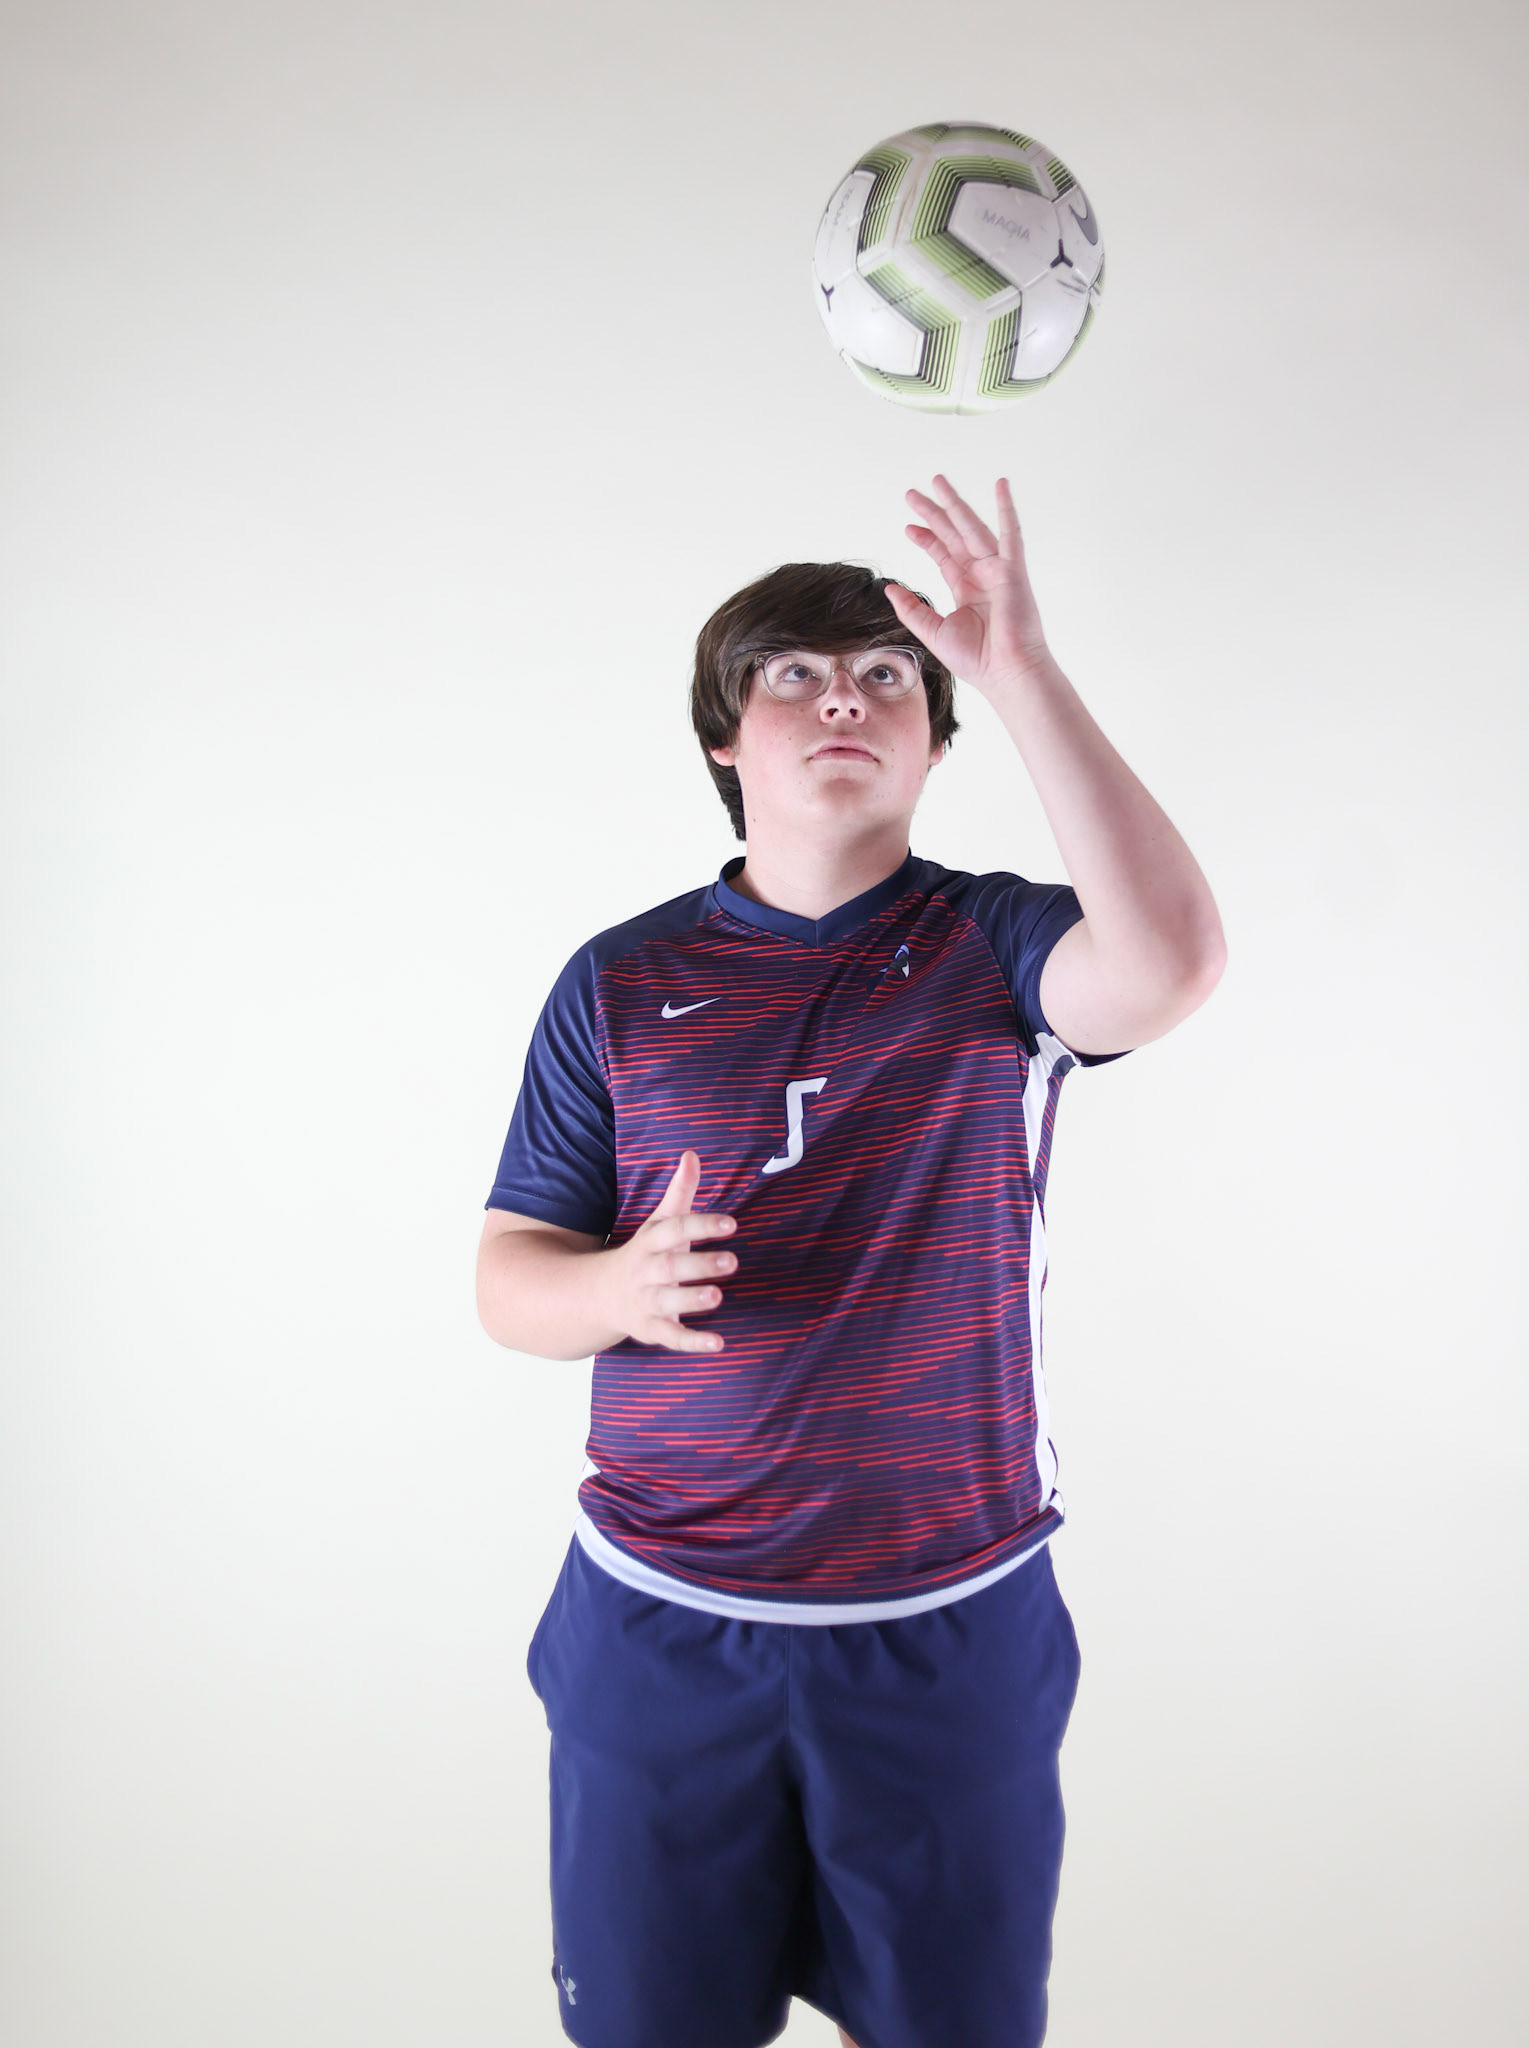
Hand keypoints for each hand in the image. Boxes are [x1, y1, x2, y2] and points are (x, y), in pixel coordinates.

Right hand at [594, 1150, 736, 1352]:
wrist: (598, 1296)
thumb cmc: (643, 1254)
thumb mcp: (657, 1224)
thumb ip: (679, 1193)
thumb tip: (692, 1154)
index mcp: (650, 1242)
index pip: (675, 1230)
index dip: (702, 1225)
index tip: (731, 1223)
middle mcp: (646, 1272)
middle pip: (670, 1267)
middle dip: (699, 1264)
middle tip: (732, 1261)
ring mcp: (647, 1302)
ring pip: (668, 1301)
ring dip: (692, 1299)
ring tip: (718, 1296)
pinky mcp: (651, 1330)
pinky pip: (671, 1337)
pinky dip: (693, 1342)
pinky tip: (718, 1343)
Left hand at [885, 474, 1051, 694]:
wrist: (1006, 673)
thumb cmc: (977, 660)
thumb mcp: (933, 632)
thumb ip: (912, 609)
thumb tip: (889, 589)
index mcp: (966, 589)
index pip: (943, 554)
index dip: (926, 538)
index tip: (907, 526)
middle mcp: (982, 575)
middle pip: (953, 535)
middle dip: (934, 513)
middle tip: (913, 493)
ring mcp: (998, 571)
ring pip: (973, 528)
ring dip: (956, 504)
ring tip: (938, 482)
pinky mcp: (1013, 571)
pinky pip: (1011, 534)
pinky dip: (1007, 509)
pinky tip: (1001, 485)